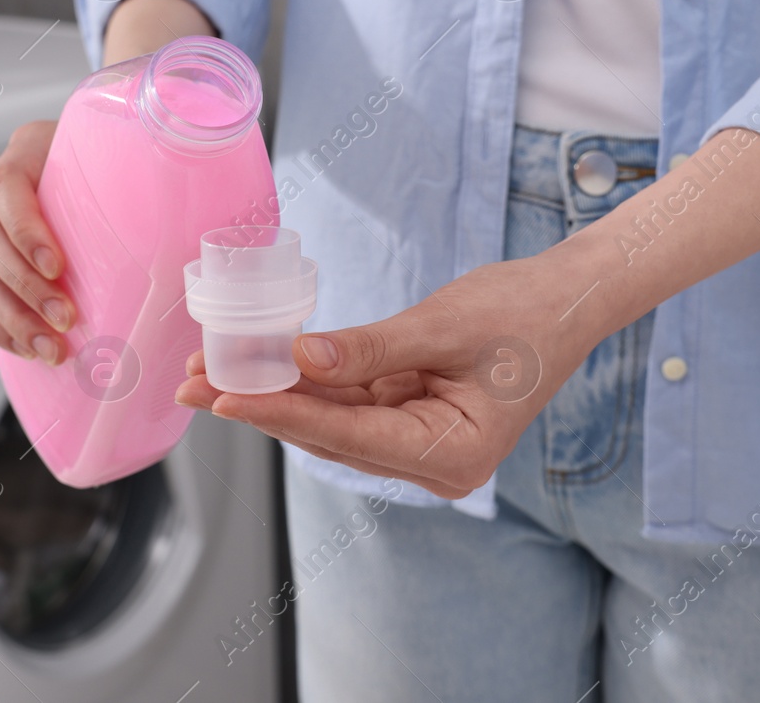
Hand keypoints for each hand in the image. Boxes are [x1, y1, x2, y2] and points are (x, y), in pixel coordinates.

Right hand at [0, 0, 216, 361]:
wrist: (89, 145)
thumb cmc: (116, 149)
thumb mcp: (130, 144)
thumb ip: (166, 161)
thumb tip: (239, 204)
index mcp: (26, 155)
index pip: (9, 191)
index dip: (27, 231)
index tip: (58, 264)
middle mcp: (0, 194)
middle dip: (28, 288)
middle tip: (67, 316)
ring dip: (18, 320)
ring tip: (55, 350)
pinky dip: (4, 331)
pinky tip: (32, 352)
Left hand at [175, 250, 602, 498]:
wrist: (569, 298)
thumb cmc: (526, 310)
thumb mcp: (444, 325)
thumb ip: (370, 348)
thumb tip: (299, 358)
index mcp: (454, 455)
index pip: (349, 437)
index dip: (282, 413)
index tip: (224, 397)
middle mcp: (434, 462)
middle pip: (330, 437)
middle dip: (260, 406)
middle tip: (190, 384)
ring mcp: (421, 442)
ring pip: (332, 421)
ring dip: (273, 393)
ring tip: (206, 372)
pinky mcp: (411, 415)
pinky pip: (349, 400)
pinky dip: (306, 380)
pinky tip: (258, 362)